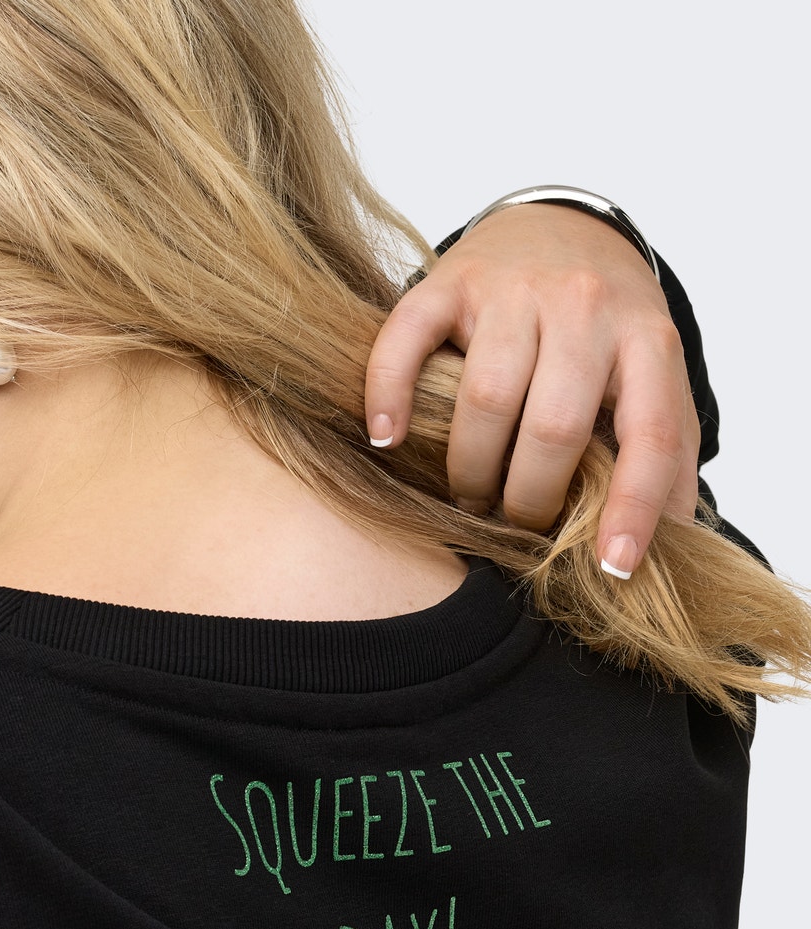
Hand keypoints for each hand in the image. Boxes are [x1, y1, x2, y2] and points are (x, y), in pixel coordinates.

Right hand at [364, 202, 698, 576]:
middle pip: (555, 427)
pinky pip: (408, 342)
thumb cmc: (603, 327)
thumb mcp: (653, 378)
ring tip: (470, 494)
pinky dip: (390, 396)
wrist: (559, 226)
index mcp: (648, 340)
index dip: (634, 507)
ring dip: (470, 470)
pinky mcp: (450, 281)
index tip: (613, 566)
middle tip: (518, 521)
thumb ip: (667, 453)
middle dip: (530, 498)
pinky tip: (387, 439)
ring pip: (486, 399)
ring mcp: (514, 290)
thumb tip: (677, 545)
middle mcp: (585, 307)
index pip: (652, 434)